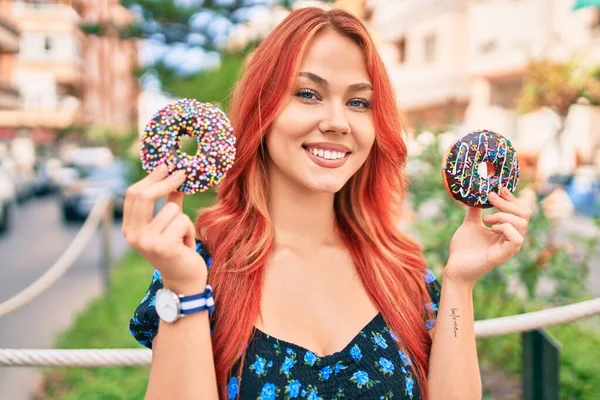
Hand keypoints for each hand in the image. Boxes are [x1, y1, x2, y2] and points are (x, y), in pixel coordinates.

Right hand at [122, 164, 207, 291]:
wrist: (184, 281)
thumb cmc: (177, 249)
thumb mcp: (168, 224)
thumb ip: (168, 202)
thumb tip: (174, 176)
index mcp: (129, 228)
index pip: (133, 194)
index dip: (151, 178)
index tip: (166, 167)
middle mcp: (133, 235)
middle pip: (144, 196)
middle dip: (166, 182)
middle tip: (182, 174)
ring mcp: (146, 242)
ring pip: (171, 209)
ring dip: (183, 219)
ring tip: (182, 236)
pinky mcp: (163, 246)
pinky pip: (182, 221)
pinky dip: (189, 230)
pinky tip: (185, 244)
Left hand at [444, 187, 531, 285]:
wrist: (454, 266)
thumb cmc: (463, 248)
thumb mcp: (470, 224)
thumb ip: (476, 211)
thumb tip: (477, 194)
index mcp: (506, 230)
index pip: (519, 210)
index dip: (511, 198)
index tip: (499, 189)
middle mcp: (511, 237)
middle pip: (525, 214)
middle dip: (508, 203)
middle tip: (490, 200)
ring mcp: (510, 247)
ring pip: (522, 223)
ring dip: (503, 215)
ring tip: (486, 219)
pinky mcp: (504, 255)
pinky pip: (516, 238)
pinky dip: (505, 228)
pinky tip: (491, 228)